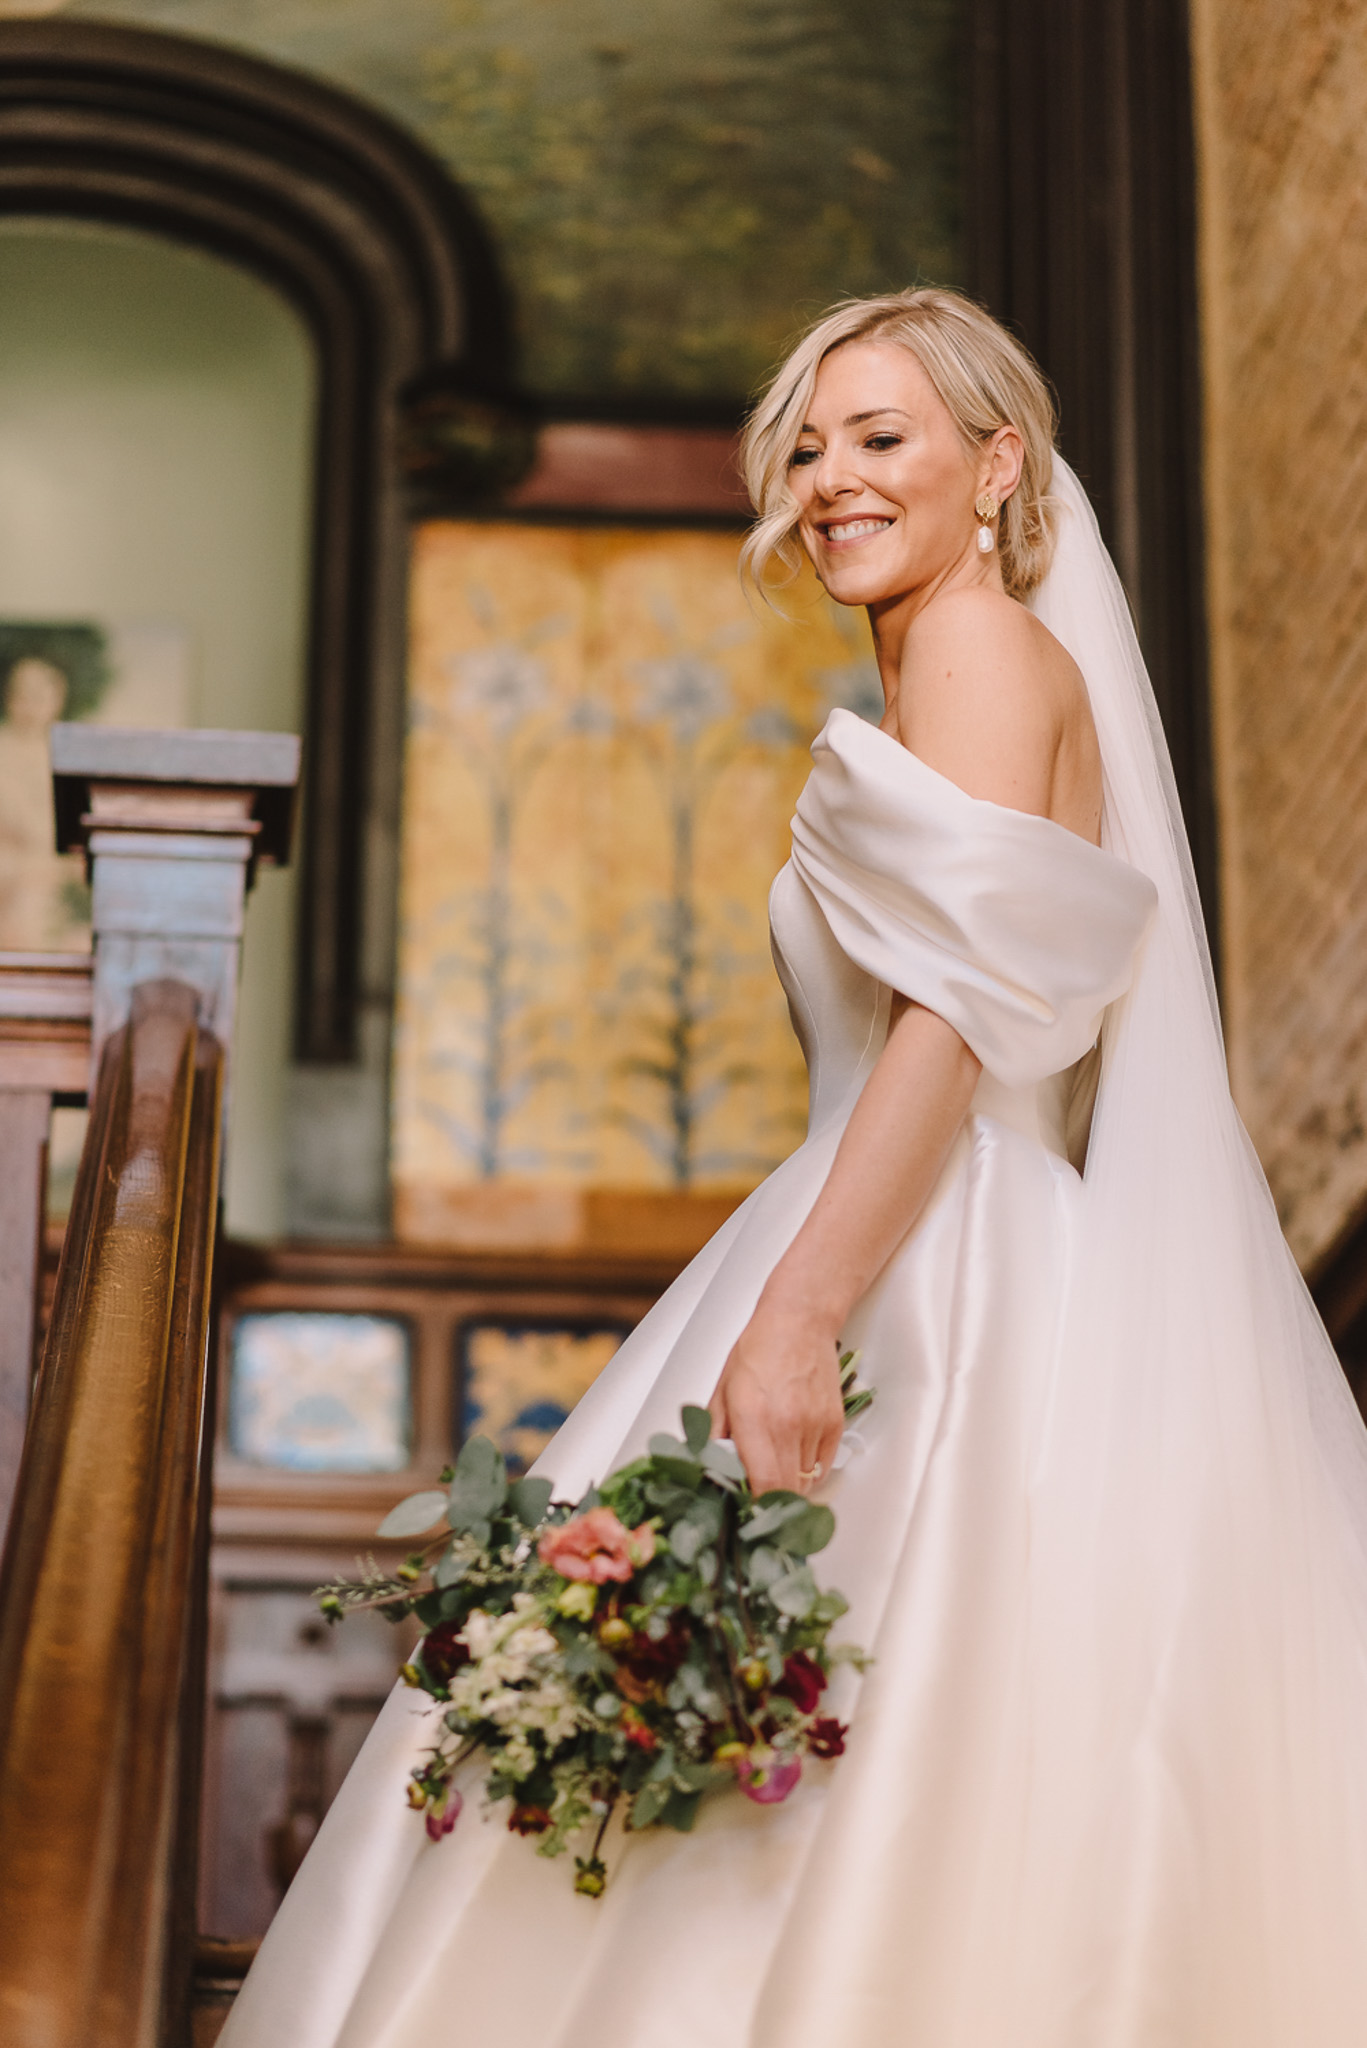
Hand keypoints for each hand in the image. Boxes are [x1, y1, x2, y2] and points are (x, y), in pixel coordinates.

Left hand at [708, 1297, 843, 1495]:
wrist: (799, 1323)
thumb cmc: (758, 1351)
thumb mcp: (723, 1391)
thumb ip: (713, 1433)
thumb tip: (709, 1467)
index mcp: (754, 1419)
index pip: (762, 1484)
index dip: (755, 1507)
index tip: (745, 1510)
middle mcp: (787, 1426)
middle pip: (786, 1491)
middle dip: (770, 1502)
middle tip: (756, 1498)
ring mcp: (815, 1426)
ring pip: (805, 1482)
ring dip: (788, 1486)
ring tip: (774, 1471)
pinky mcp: (835, 1425)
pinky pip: (822, 1467)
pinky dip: (809, 1471)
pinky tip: (793, 1456)